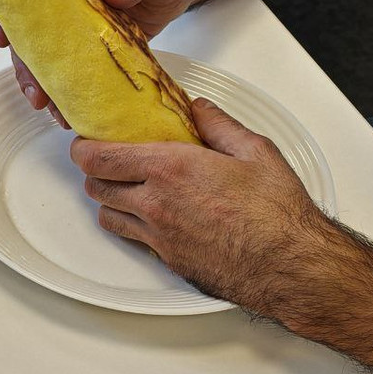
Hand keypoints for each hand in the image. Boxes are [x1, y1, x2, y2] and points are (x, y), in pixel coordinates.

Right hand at [0, 0, 196, 126]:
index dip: (8, 10)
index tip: (4, 36)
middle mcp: (66, 0)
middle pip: (30, 30)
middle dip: (25, 63)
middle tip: (35, 90)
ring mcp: (74, 25)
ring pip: (44, 54)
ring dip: (40, 81)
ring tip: (45, 105)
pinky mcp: (86, 46)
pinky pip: (68, 68)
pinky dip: (64, 89)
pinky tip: (64, 108)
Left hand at [71, 97, 332, 313]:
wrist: (289, 265)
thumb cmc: (277, 213)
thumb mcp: (254, 151)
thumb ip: (218, 124)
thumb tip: (198, 109)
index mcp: (170, 169)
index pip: (99, 158)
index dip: (84, 147)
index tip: (86, 140)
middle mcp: (155, 203)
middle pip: (95, 186)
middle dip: (95, 170)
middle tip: (107, 159)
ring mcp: (158, 235)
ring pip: (107, 214)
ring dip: (109, 198)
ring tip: (125, 186)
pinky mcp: (166, 258)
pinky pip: (131, 238)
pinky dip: (129, 223)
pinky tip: (146, 215)